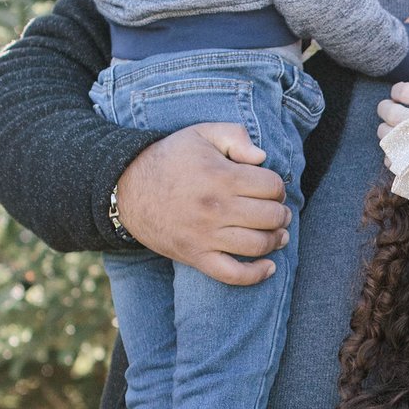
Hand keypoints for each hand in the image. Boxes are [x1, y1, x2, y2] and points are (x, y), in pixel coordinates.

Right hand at [115, 123, 292, 285]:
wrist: (126, 187)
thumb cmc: (170, 158)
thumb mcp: (200, 133)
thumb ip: (235, 135)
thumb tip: (262, 157)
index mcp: (221, 176)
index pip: (272, 186)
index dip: (277, 187)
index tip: (271, 188)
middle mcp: (216, 208)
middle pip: (270, 216)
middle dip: (281, 214)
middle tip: (280, 212)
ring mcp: (205, 236)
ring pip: (258, 245)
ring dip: (276, 240)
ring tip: (279, 234)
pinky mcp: (195, 256)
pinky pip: (232, 275)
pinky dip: (256, 275)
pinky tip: (269, 267)